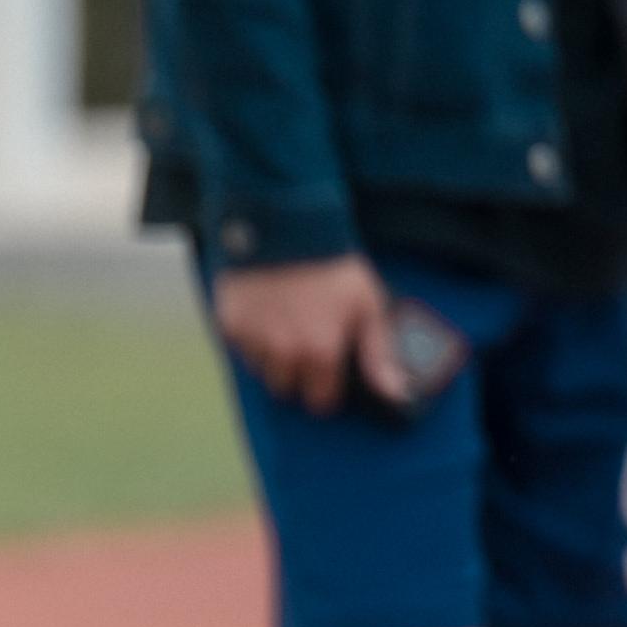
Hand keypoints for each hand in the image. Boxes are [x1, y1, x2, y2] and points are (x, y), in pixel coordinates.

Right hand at [210, 255, 400, 415]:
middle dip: (298, 375)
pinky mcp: (228, 324)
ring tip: (284, 326)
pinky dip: (250, 339)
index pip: (320, 402)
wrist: (286, 225)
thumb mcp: (368, 304)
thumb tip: (398, 397)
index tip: (330, 371)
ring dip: (272, 358)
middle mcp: (283, 354)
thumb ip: (380, 354)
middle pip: (287, 390)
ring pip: (261, 370)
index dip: (327, 388)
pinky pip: (239, 347)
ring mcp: (252, 340)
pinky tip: (264, 315)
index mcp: (320, 353)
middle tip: (307, 345)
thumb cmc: (333, 266)